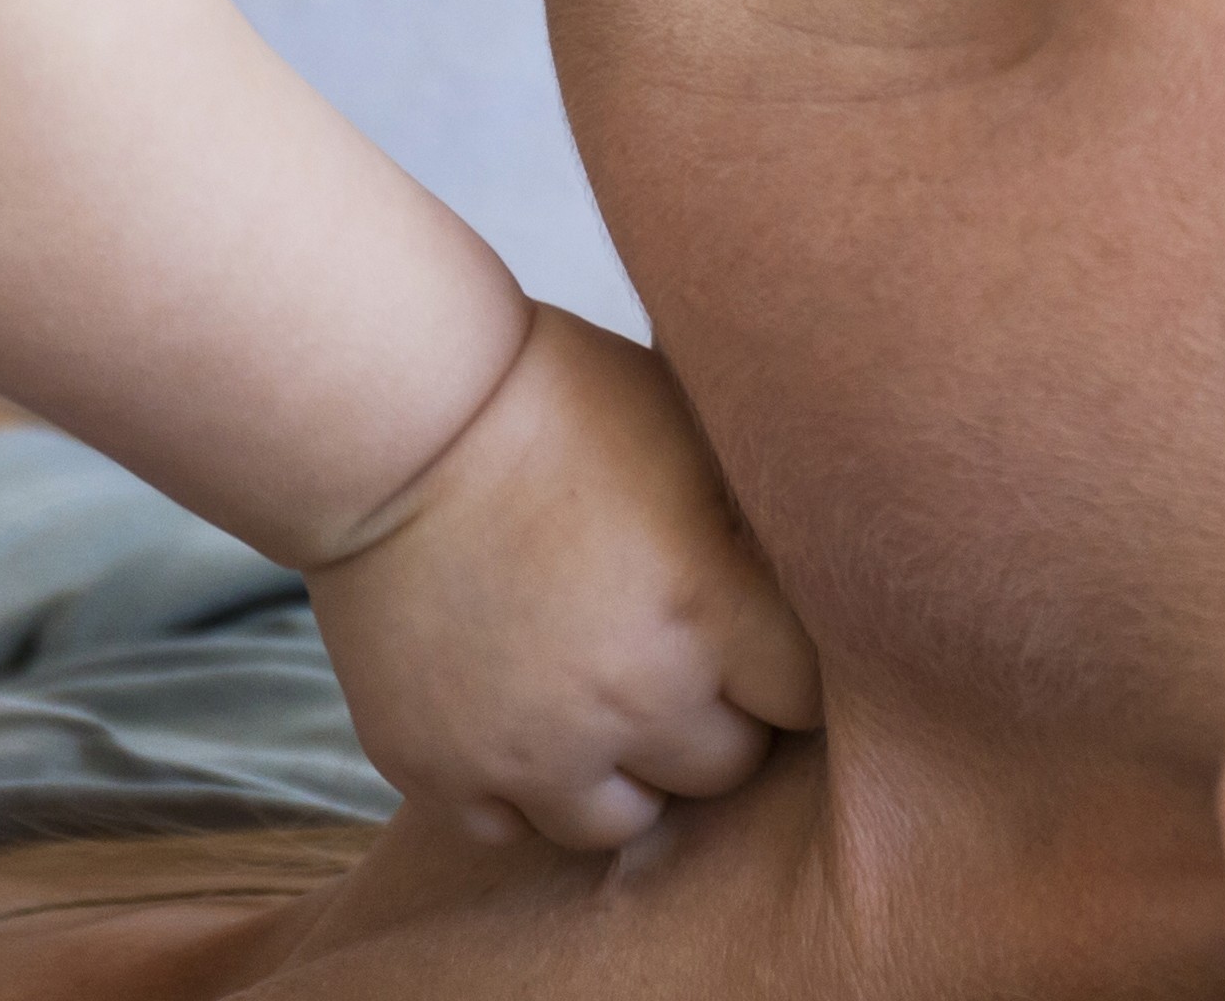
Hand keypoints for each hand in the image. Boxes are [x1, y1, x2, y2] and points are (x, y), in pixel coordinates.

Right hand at [302, 304, 819, 852]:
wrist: (393, 412)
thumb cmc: (554, 397)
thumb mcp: (690, 434)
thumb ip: (757, 527)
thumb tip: (831, 566)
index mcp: (708, 610)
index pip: (806, 704)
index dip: (787, 668)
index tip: (762, 639)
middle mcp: (629, 698)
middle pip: (723, 770)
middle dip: (713, 718)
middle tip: (676, 657)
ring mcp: (529, 748)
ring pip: (622, 821)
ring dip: (624, 770)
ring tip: (598, 695)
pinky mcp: (439, 767)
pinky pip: (508, 828)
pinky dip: (519, 786)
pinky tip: (517, 712)